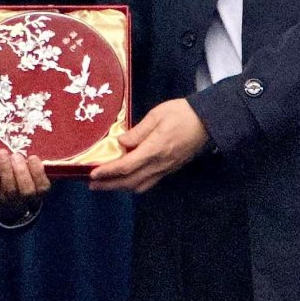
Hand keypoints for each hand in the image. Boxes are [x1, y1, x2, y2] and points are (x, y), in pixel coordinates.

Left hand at [0, 147, 49, 214]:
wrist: (8, 210)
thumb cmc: (24, 186)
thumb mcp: (35, 181)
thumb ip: (36, 169)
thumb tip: (38, 152)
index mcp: (38, 194)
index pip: (43, 187)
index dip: (39, 173)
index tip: (33, 157)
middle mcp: (25, 200)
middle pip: (26, 190)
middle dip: (22, 172)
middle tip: (16, 155)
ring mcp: (9, 201)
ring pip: (9, 189)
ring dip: (6, 170)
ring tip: (2, 153)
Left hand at [87, 98, 210, 193]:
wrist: (207, 121)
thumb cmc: (181, 113)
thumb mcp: (157, 115)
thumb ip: (138, 131)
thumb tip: (121, 143)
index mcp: (154, 149)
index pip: (126, 166)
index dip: (108, 172)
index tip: (92, 174)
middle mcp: (159, 164)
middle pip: (130, 181)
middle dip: (109, 185)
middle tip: (92, 185)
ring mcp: (166, 169)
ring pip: (139, 185)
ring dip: (121, 187)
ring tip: (106, 184)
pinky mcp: (170, 169)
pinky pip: (149, 183)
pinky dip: (135, 185)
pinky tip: (127, 180)